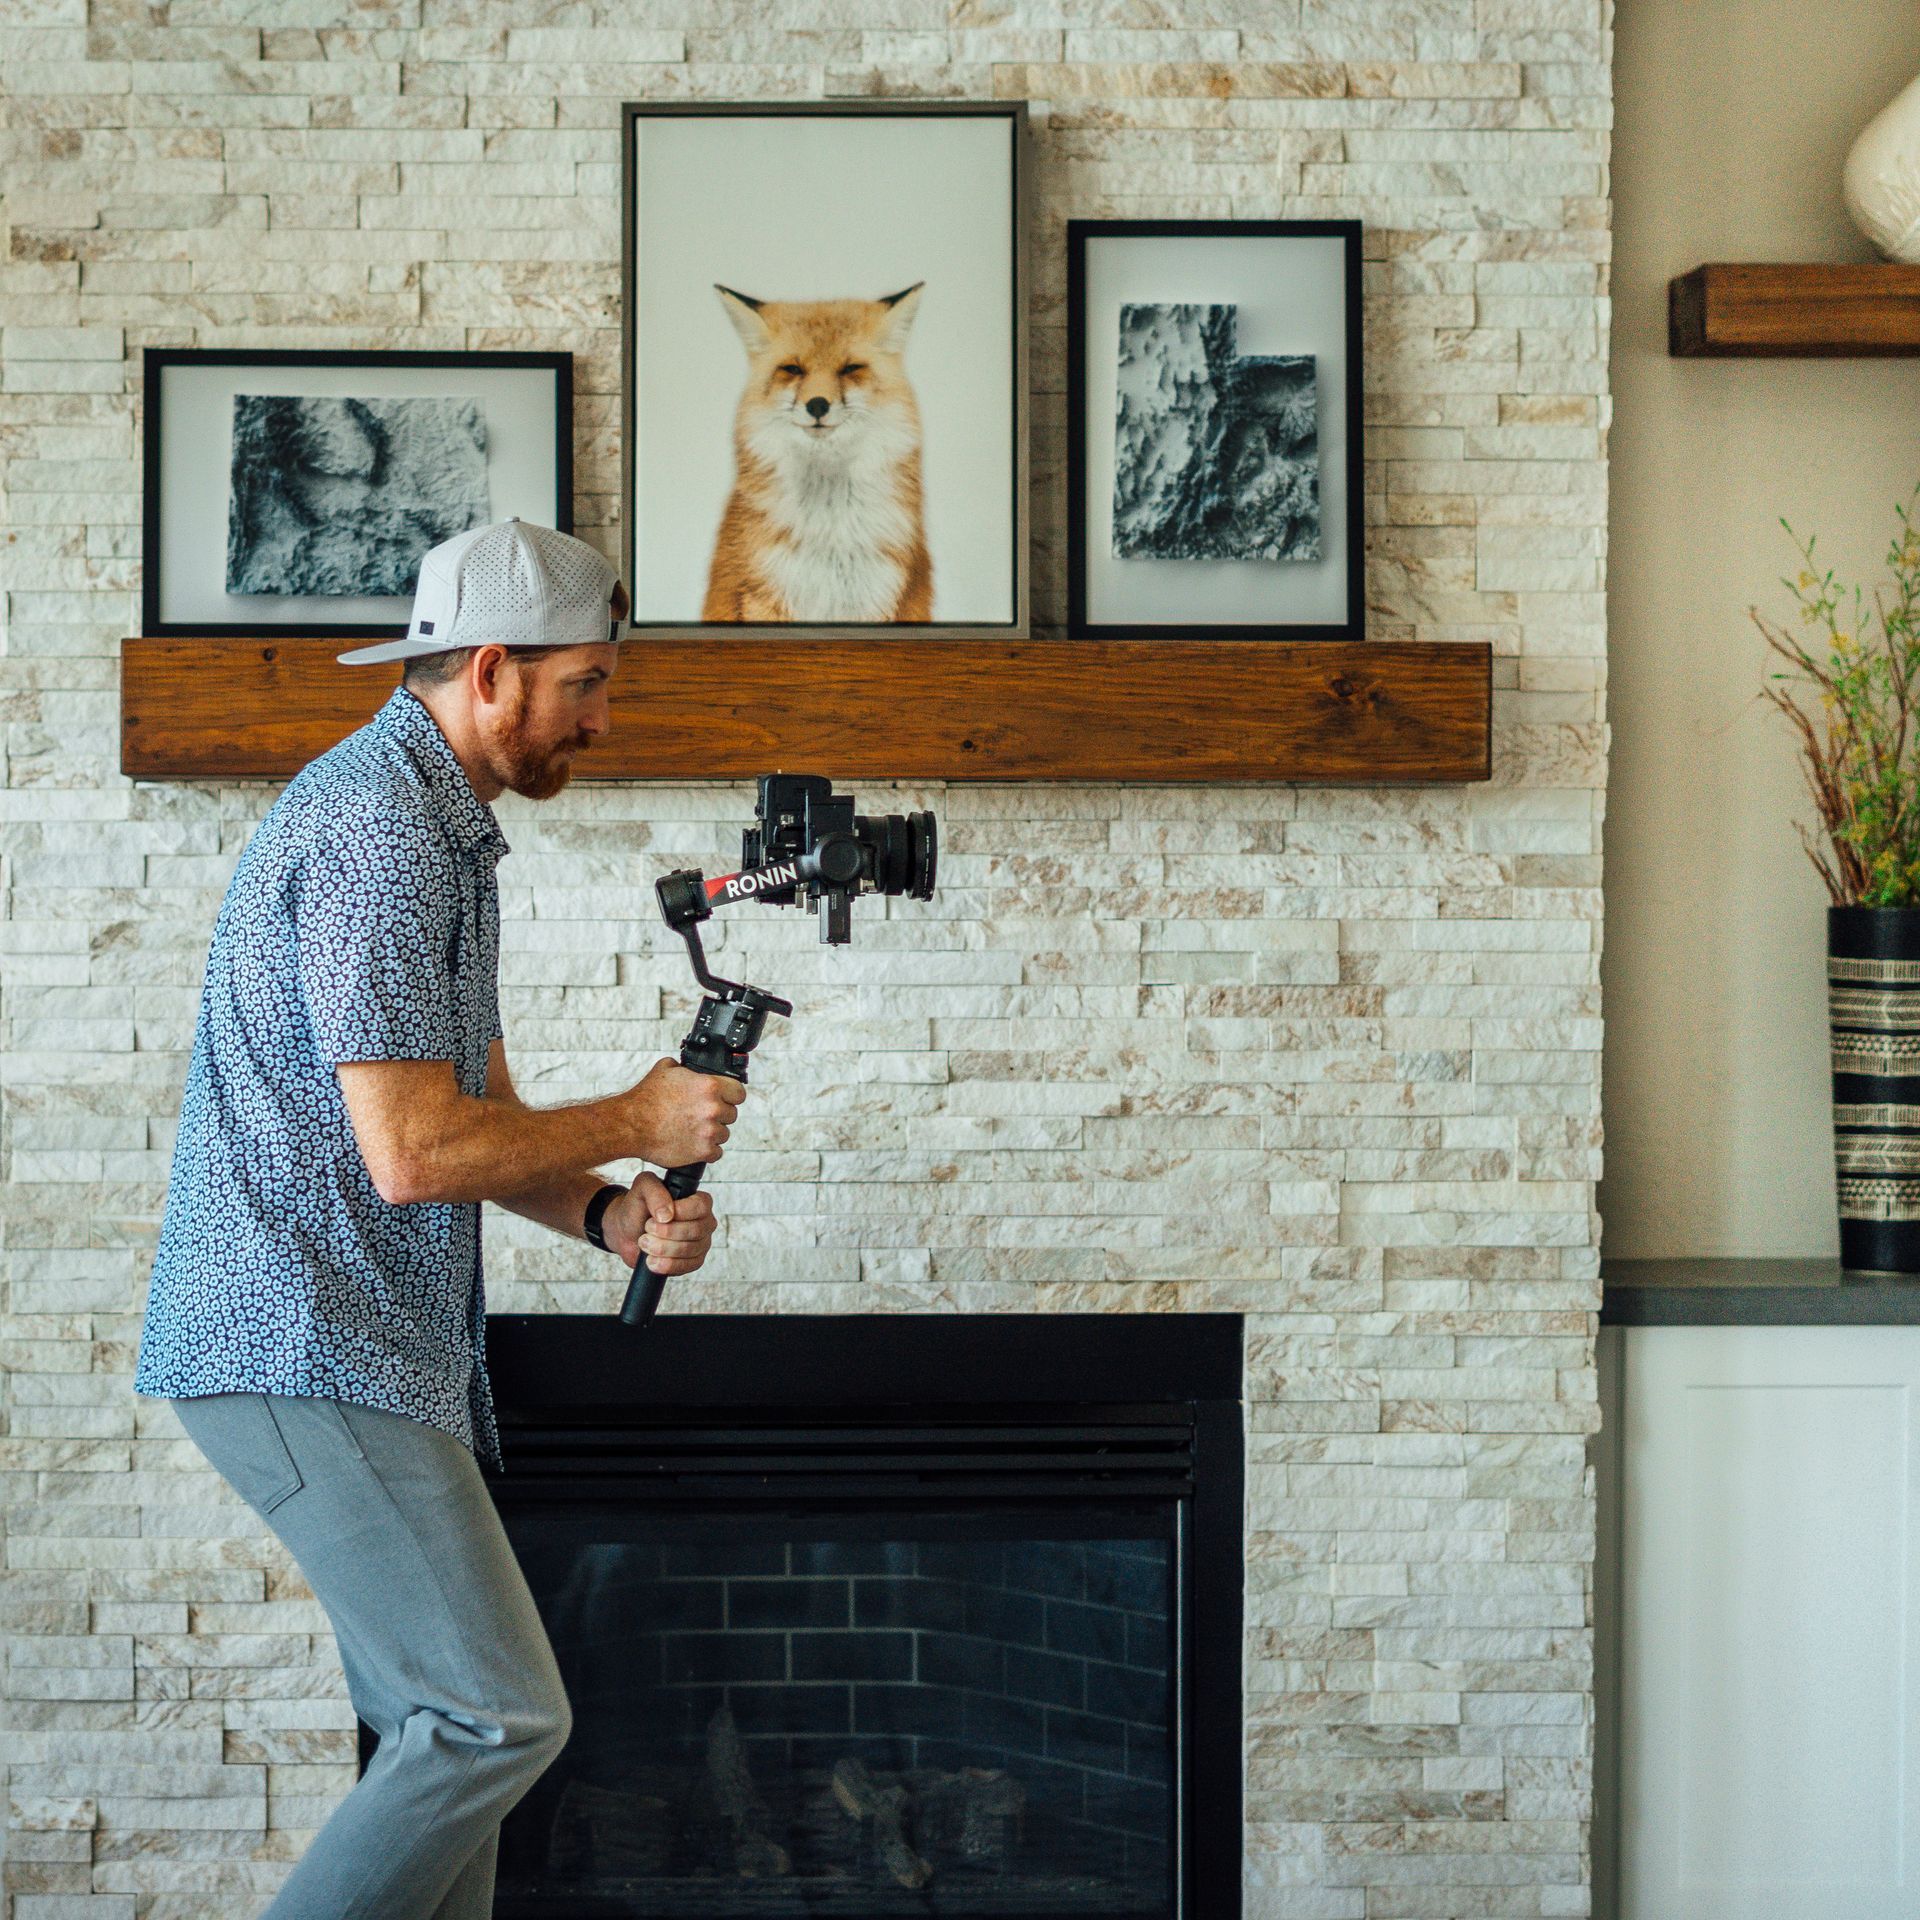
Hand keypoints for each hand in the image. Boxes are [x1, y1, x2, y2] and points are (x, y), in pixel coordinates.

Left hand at [605, 1173, 716, 1274]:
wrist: (626, 1231)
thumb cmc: (638, 1207)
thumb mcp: (642, 1188)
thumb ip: (655, 1192)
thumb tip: (667, 1214)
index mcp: (698, 1200)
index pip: (700, 1206)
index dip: (680, 1213)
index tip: (658, 1217)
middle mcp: (704, 1222)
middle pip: (694, 1230)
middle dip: (665, 1233)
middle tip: (646, 1229)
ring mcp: (701, 1243)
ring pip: (689, 1250)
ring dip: (662, 1248)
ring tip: (644, 1242)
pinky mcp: (692, 1262)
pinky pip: (686, 1267)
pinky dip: (666, 1265)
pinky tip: (651, 1260)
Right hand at [624, 1058, 744, 1167]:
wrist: (630, 1125)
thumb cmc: (645, 1098)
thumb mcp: (666, 1069)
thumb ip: (686, 1068)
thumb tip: (691, 1069)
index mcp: (709, 1086)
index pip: (739, 1093)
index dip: (731, 1096)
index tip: (724, 1100)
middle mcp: (713, 1108)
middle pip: (731, 1114)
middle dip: (719, 1115)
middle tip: (700, 1116)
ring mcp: (709, 1131)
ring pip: (724, 1134)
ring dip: (712, 1133)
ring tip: (692, 1130)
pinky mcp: (703, 1151)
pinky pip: (716, 1153)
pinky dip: (707, 1151)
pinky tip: (693, 1144)